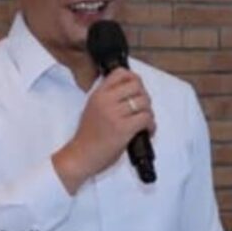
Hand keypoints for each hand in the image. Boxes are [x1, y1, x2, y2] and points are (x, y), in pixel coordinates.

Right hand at [53, 68, 154, 193]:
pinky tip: (146, 131)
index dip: (134, 78)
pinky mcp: (123, 129)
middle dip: (144, 97)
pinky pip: (146, 118)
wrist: (80, 156)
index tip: (137, 88)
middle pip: (136, 86)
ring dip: (149, 112)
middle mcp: (106, 100)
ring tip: (144, 122)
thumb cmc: (87, 136)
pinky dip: (151, 125)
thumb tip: (130, 92)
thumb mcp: (92, 108)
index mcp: (98, 94)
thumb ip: (107, 98)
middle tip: (142, 108)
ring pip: (144, 102)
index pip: (120, 73)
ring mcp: (114, 114)